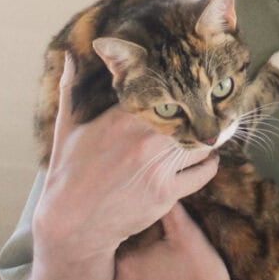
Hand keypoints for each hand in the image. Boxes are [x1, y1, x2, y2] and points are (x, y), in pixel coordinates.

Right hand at [33, 55, 218, 262]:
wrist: (73, 223)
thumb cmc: (69, 172)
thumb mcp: (67, 128)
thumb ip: (72, 88)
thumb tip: (69, 56)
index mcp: (122, 118)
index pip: (163, 90)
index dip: (178, 87)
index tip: (188, 84)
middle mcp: (144, 140)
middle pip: (191, 115)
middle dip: (201, 112)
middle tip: (211, 108)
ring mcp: (158, 167)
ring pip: (202, 143)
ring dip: (207, 138)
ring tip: (209, 133)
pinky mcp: (167, 193)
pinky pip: (203, 172)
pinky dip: (209, 165)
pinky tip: (207, 159)